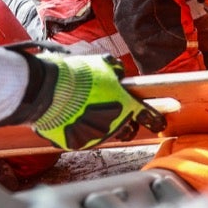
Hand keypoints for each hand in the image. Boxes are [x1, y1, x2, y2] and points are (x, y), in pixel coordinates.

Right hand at [24, 54, 164, 149]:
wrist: (49, 90)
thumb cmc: (78, 75)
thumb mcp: (102, 64)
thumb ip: (115, 70)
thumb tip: (118, 73)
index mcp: (125, 105)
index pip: (147, 115)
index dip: (154, 119)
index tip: (158, 123)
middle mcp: (114, 125)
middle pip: (125, 129)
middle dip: (123, 122)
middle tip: (114, 113)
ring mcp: (94, 137)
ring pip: (103, 133)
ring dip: (99, 124)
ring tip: (85, 109)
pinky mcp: (76, 143)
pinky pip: (82, 137)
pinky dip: (78, 129)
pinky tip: (70, 116)